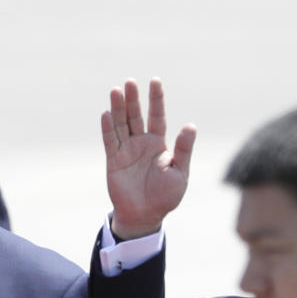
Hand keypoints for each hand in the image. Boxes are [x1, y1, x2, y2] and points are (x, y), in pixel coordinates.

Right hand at [103, 78, 196, 240]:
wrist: (145, 216)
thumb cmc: (166, 196)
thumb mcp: (180, 172)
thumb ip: (183, 150)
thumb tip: (190, 126)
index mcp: (159, 144)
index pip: (157, 116)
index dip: (156, 99)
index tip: (155, 81)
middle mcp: (141, 143)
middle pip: (136, 116)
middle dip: (133, 99)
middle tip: (130, 82)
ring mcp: (126, 150)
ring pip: (121, 124)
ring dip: (118, 108)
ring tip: (116, 90)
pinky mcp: (113, 160)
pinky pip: (110, 141)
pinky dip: (108, 128)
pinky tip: (106, 113)